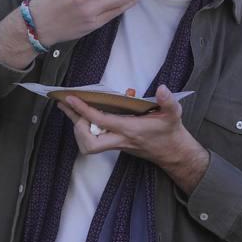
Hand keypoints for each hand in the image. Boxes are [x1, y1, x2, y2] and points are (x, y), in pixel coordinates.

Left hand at [56, 85, 209, 193]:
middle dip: (75, 125)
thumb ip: (168, 101)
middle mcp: (120, 140)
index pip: (101, 121)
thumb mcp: (173, 114)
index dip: (83, 110)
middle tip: (68, 106)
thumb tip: (162, 89)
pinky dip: (85, 130)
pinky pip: (94, 141)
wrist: (173, 152)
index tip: (71, 98)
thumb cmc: (170, 131)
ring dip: (78, 128)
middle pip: (89, 143)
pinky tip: (84, 116)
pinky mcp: (115, 145)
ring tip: (72, 109)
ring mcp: (116, 145)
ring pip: (88, 145)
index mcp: (130, 129)